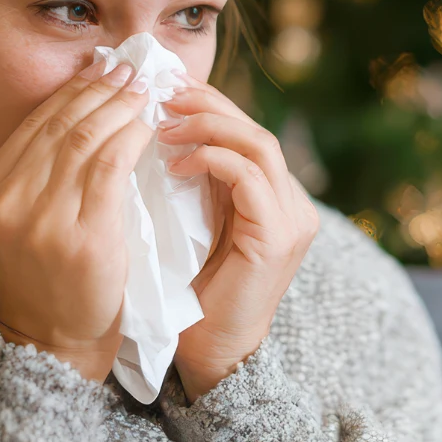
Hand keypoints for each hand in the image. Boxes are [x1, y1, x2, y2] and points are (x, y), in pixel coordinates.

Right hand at [0, 59, 153, 381]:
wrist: (55, 345)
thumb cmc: (48, 280)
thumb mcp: (23, 223)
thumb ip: (39, 174)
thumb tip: (81, 108)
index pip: (34, 126)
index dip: (71, 91)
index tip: (102, 69)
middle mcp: (8, 203)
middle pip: (60, 126)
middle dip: (99, 90)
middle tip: (131, 70)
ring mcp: (42, 220)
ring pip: (85, 139)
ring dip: (119, 107)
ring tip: (144, 91)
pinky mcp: (83, 236)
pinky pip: (111, 167)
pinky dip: (131, 137)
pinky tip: (147, 126)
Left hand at [156, 72, 320, 403]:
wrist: (209, 354)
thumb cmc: (190, 290)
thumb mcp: (187, 221)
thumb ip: (187, 180)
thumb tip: (151, 124)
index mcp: (271, 195)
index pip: (244, 129)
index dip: (206, 102)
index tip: (162, 87)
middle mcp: (291, 202)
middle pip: (254, 128)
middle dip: (205, 104)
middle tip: (160, 94)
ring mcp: (291, 219)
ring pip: (258, 144)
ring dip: (206, 127)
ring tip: (162, 125)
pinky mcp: (277, 238)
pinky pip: (250, 178)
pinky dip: (211, 160)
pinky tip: (174, 163)